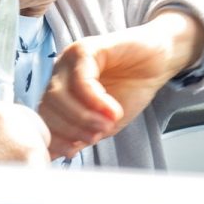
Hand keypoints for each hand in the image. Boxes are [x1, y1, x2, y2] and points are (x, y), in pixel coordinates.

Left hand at [39, 10, 203, 159]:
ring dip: (82, 116)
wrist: (160, 62)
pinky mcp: (87, 48)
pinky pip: (80, 79)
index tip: (73, 151)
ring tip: (106, 125)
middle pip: (48, 106)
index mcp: (60, 89)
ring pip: (59, 93)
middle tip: (95, 137)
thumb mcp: (103, 122)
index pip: (43, 116)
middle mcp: (59, 73)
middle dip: (70, 129)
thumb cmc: (132, 88)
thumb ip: (81, 136)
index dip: (56, 137)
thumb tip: (58, 155)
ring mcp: (70, 59)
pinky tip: (112, 110)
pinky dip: (95, 100)